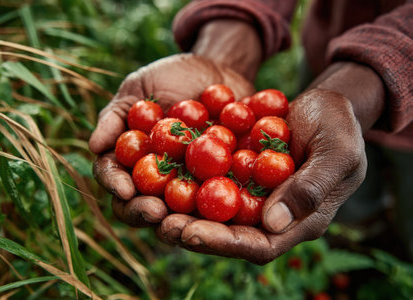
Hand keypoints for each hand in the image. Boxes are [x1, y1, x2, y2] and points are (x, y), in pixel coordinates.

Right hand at [89, 53, 254, 225]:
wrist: (217, 73)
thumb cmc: (171, 78)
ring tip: (187, 221)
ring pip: (178, 212)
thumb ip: (116, 114)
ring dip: (180, 220)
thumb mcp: (140, 88)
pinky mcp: (220, 184)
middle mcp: (156, 177)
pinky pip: (220, 198)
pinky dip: (222, 202)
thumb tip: (94, 145)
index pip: (113, 176)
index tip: (125, 190)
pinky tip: (229, 202)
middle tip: (156, 212)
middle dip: (145, 212)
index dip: (115, 184)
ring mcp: (188, 184)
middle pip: (142, 204)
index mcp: (130, 158)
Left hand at [157, 62, 384, 263]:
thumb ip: (311, 188)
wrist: (324, 105)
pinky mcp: (238, 173)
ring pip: (213, 212)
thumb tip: (273, 223)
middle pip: (228, 234)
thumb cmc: (340, 127)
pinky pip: (209, 182)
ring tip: (150, 205)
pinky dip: (186, 181)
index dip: (224, 243)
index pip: (259, 245)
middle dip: (193, 232)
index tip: (191, 234)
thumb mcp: (336, 153)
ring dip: (182, 211)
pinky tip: (161, 174)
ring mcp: (252, 195)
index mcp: (298, 221)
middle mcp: (270, 215)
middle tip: (160, 223)